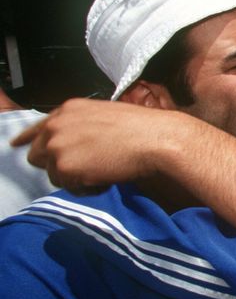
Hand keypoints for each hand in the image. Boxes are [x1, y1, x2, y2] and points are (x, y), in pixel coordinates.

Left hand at [11, 98, 189, 193]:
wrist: (155, 139)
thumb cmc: (142, 128)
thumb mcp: (104, 116)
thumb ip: (81, 125)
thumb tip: (72, 144)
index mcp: (67, 110)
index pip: (37, 127)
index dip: (27, 139)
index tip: (17, 145)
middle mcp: (56, 125)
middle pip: (38, 155)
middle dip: (57, 165)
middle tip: (84, 169)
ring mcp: (58, 146)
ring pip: (52, 174)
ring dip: (74, 179)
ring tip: (100, 174)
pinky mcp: (65, 167)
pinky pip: (68, 187)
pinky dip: (86, 189)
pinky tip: (104, 180)